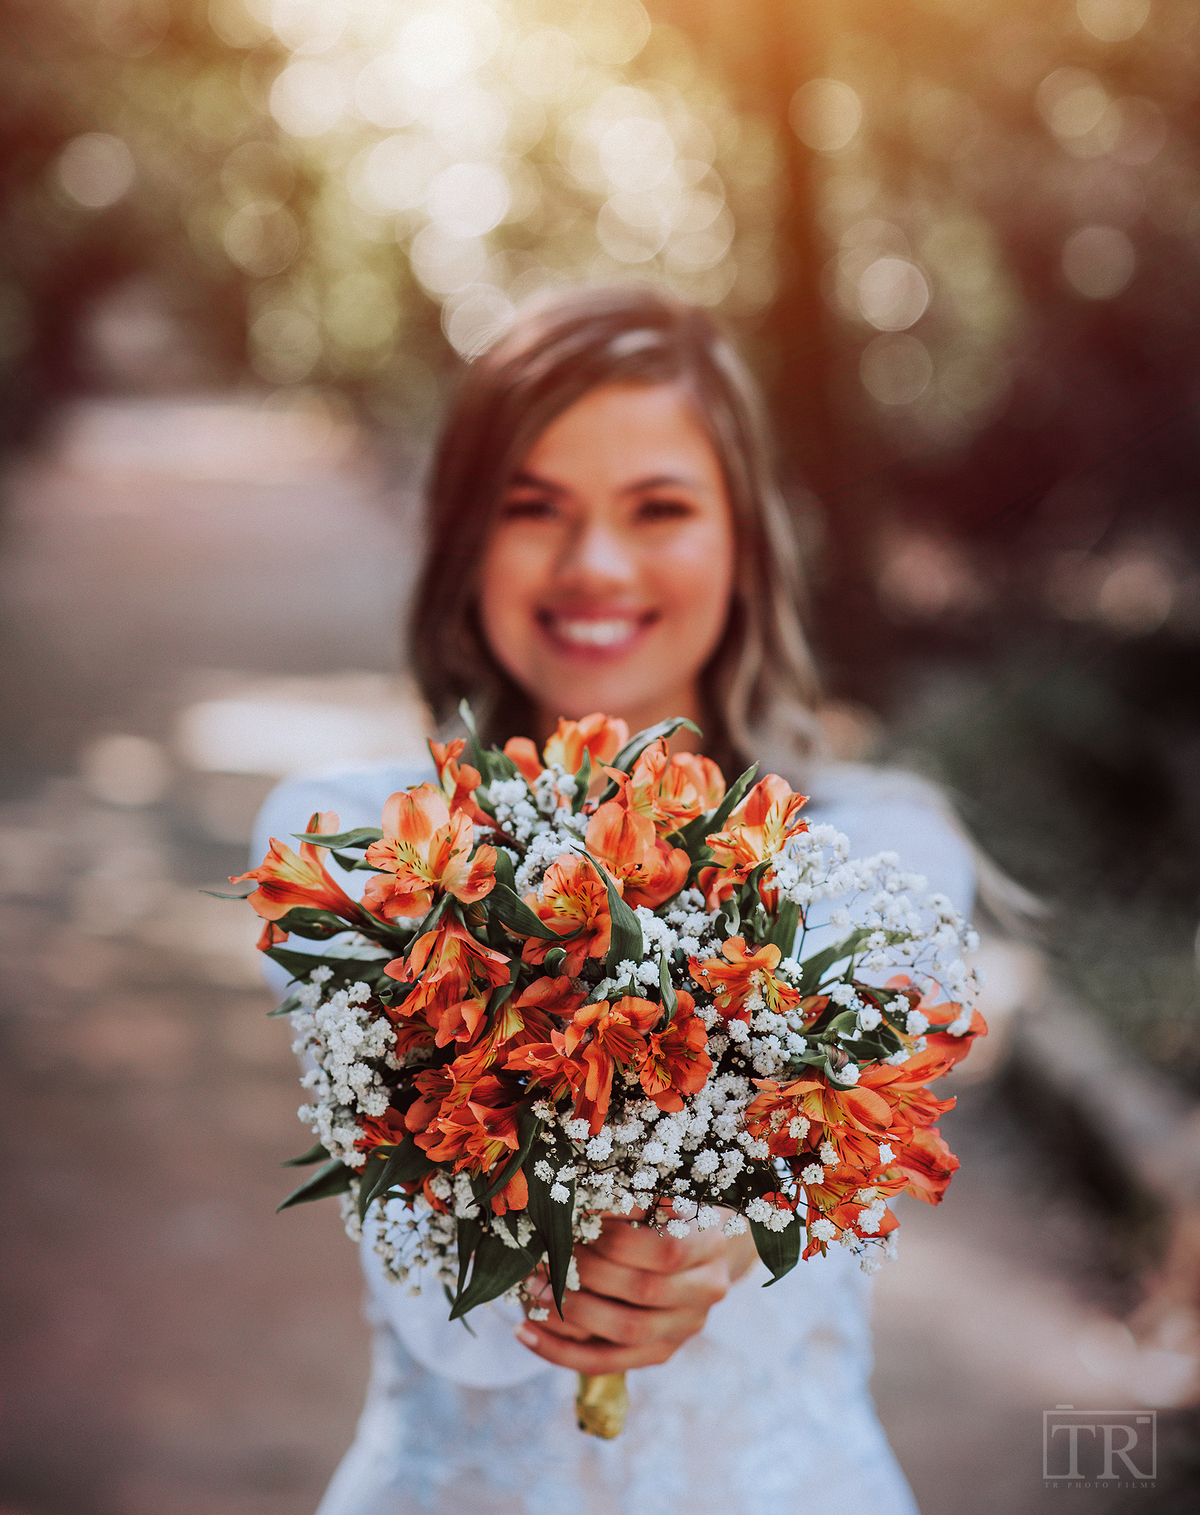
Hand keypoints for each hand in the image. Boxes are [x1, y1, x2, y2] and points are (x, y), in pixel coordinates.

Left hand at [513, 1214, 758, 1373]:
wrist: (699, 1250)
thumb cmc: (671, 1208)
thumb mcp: (665, 1190)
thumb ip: (633, 1194)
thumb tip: (578, 1190)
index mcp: (711, 1244)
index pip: (666, 1249)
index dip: (617, 1237)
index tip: (575, 1218)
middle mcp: (706, 1291)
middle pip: (643, 1290)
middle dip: (587, 1272)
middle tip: (544, 1254)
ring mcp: (684, 1328)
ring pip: (624, 1331)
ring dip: (570, 1311)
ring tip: (530, 1289)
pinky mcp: (659, 1352)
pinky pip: (606, 1361)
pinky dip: (560, 1351)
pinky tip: (524, 1330)